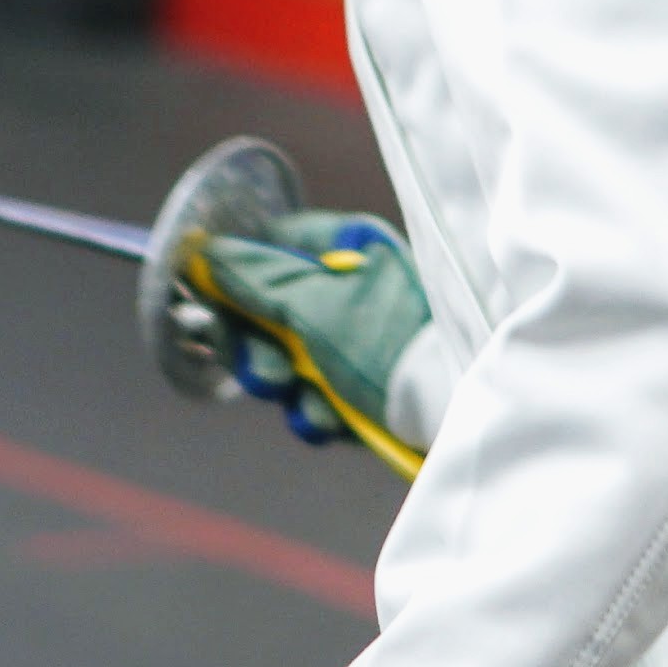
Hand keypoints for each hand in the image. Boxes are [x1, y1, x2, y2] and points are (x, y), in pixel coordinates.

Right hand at [183, 211, 432, 468]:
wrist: (462, 411)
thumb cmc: (388, 340)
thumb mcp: (313, 303)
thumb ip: (255, 279)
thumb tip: (207, 251)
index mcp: (349, 249)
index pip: (272, 244)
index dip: (234, 270)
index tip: (205, 297)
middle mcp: (355, 289)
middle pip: (272, 309)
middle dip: (259, 346)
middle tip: (263, 370)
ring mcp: (363, 339)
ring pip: (291, 359)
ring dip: (287, 386)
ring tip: (307, 401)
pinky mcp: (370, 387)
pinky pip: (321, 394)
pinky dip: (319, 411)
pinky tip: (331, 421)